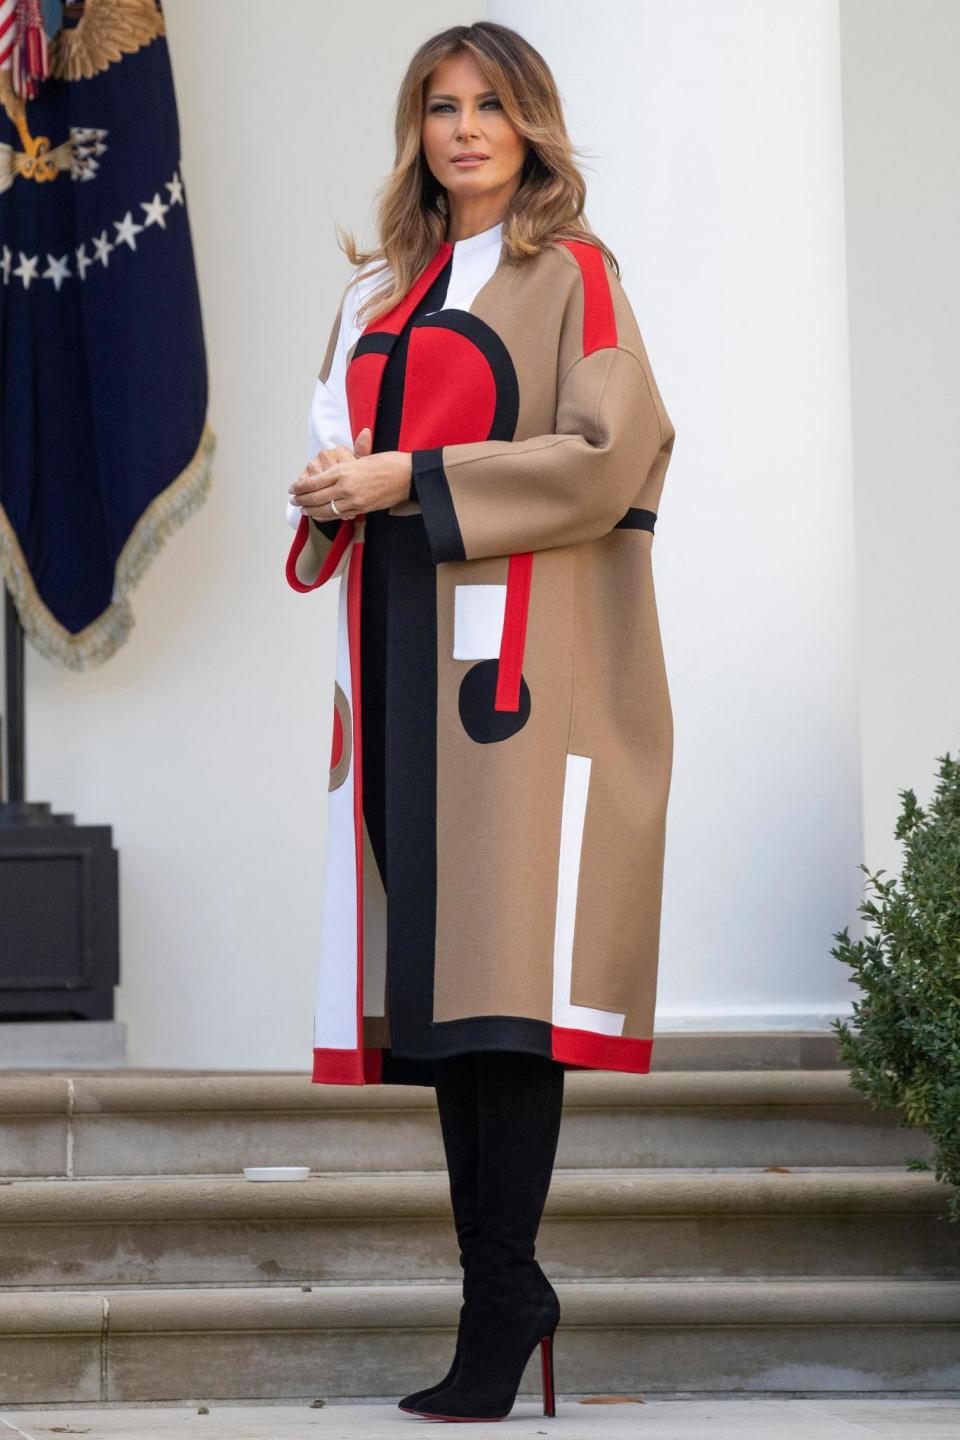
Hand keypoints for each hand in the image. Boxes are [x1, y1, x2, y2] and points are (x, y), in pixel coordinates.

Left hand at [288, 428, 412, 521]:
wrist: (408, 476)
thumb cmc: (389, 462)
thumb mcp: (364, 456)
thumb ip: (349, 457)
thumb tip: (341, 455)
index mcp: (343, 470)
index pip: (313, 481)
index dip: (300, 487)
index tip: (293, 489)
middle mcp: (344, 486)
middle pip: (315, 497)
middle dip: (301, 500)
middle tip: (293, 501)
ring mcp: (352, 500)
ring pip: (325, 509)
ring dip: (311, 510)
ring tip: (303, 510)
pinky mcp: (361, 509)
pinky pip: (338, 515)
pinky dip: (326, 516)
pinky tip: (320, 515)